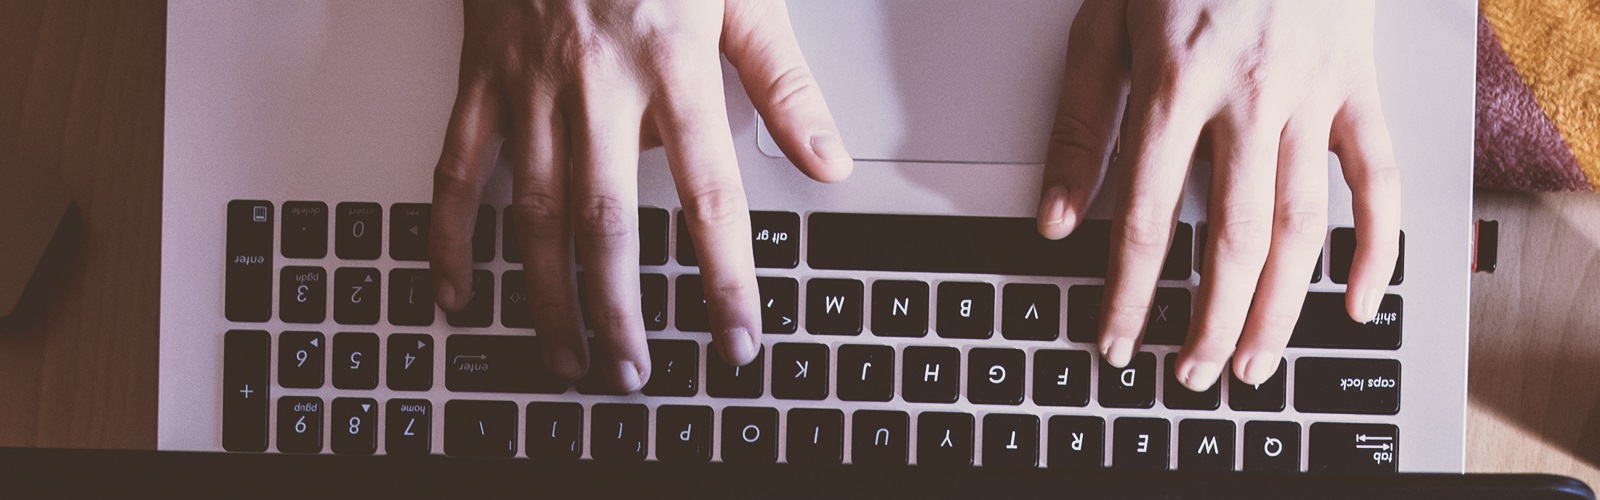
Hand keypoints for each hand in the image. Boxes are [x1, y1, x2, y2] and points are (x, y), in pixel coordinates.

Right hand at [429, 0, 851, 390]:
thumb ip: (784, 82)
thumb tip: (828, 163)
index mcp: (671, 61)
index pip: (707, 194)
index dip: (723, 276)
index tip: (736, 338)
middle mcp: (595, 82)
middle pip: (606, 221)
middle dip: (621, 310)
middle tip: (635, 372)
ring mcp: (527, 84)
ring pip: (529, 211)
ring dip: (548, 295)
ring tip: (568, 356)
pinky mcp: (480, 78)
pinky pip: (456, 169)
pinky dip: (452, 237)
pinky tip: (462, 293)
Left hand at [1036, 1, 1399, 390]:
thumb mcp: (1102, 27)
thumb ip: (1079, 125)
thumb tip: (1053, 220)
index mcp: (1174, 83)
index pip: (1145, 219)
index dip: (1128, 295)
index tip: (1114, 344)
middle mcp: (1248, 96)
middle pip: (1232, 239)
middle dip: (1209, 323)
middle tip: (1190, 376)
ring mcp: (1312, 93)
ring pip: (1302, 223)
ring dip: (1280, 308)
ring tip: (1255, 365)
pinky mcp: (1358, 85)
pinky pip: (1378, 177)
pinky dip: (1376, 245)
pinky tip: (1356, 302)